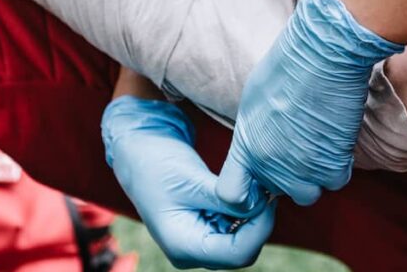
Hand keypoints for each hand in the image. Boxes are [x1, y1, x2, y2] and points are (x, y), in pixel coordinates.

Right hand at [102, 96, 274, 268]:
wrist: (137, 152)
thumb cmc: (156, 163)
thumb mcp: (192, 180)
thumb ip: (226, 198)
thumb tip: (261, 206)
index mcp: (183, 245)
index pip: (237, 254)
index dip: (260, 229)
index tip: (269, 198)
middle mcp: (190, 252)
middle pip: (241, 251)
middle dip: (258, 223)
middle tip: (266, 189)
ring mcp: (196, 242)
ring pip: (240, 242)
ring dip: (252, 217)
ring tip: (255, 187)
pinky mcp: (203, 229)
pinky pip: (233, 229)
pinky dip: (243, 212)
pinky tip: (245, 191)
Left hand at [216, 0, 404, 207]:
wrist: (322, 54)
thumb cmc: (288, 66)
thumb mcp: (254, 100)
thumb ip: (255, 133)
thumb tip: (262, 145)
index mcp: (246, 145)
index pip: (231, 194)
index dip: (245, 194)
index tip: (257, 184)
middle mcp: (270, 162)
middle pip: (277, 192)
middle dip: (287, 176)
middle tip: (298, 146)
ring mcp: (301, 167)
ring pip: (308, 193)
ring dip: (314, 175)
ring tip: (318, 143)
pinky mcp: (332, 163)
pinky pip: (335, 181)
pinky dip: (338, 165)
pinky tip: (335, 140)